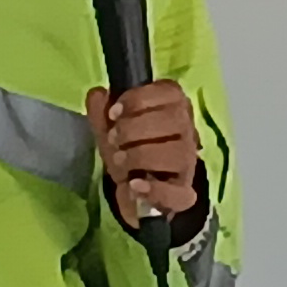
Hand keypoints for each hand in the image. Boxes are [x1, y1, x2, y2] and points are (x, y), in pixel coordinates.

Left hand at [89, 80, 201, 233]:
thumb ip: (101, 109)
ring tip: (120, 161)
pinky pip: (179, 193)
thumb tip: (98, 94)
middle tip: (114, 139)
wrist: (133, 190)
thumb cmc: (127, 149)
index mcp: (173, 108)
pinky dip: (154, 190)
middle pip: (175, 119)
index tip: (114, 114)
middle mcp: (188, 132)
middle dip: (136, 128)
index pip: (170, 92)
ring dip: (141, 156)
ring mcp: (189, 164)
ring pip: (178, 153)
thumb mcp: (109, 127)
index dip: (138, 100)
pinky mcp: (184, 194)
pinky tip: (134, 185)